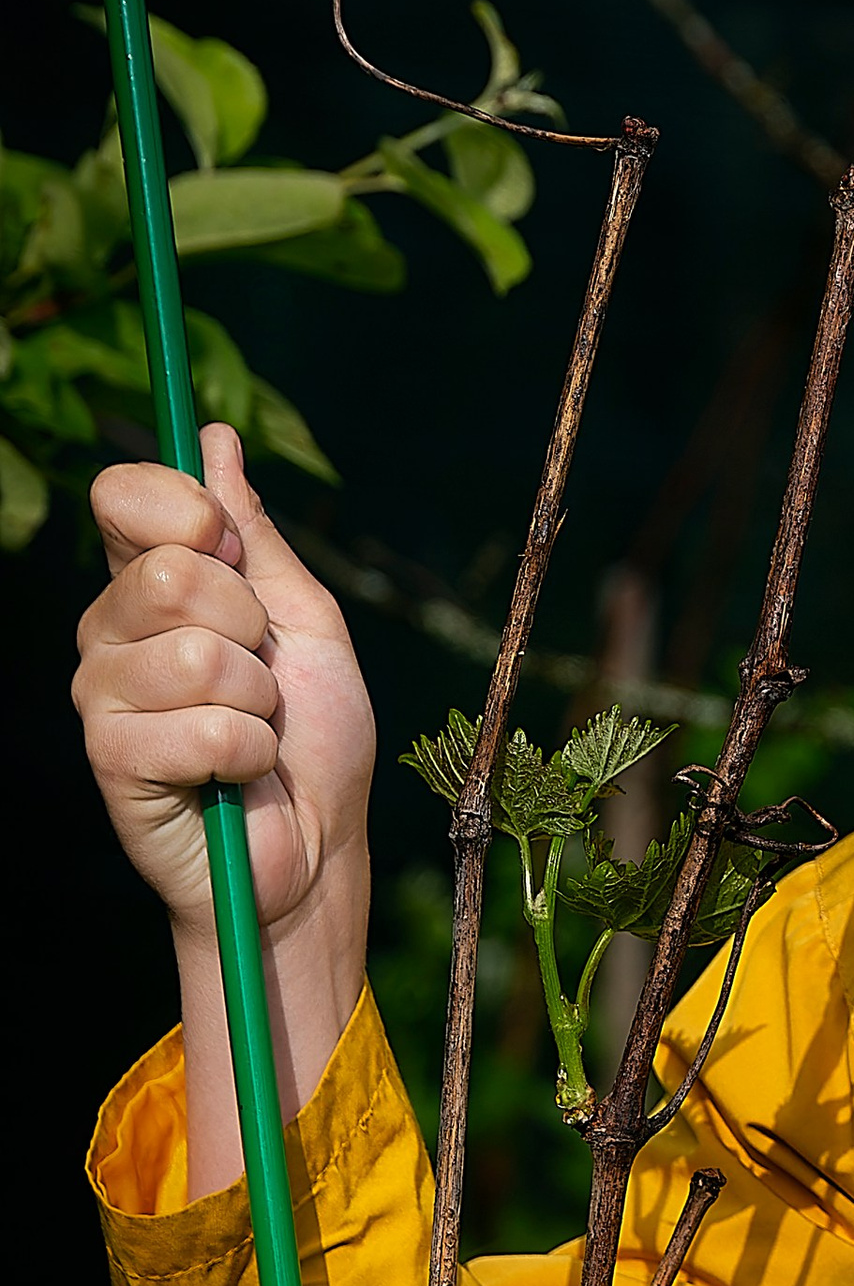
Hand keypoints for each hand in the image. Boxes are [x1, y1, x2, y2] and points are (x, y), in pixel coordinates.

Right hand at [75, 425, 372, 1008]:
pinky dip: (245, 754)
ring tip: (254, 731)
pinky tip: (234, 776)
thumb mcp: (305, 619)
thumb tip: (214, 437)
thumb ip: (256, 535)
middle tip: (262, 674)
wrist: (319, 847)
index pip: (123, 495)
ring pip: (191, 655)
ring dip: (255, 702)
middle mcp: (112, 628)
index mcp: (154, 581)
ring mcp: (103, 694)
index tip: (231, 549)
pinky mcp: (110, 760)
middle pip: (169, 574)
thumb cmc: (317, 738)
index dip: (185, 509)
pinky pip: (197, 728)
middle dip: (249, 628)